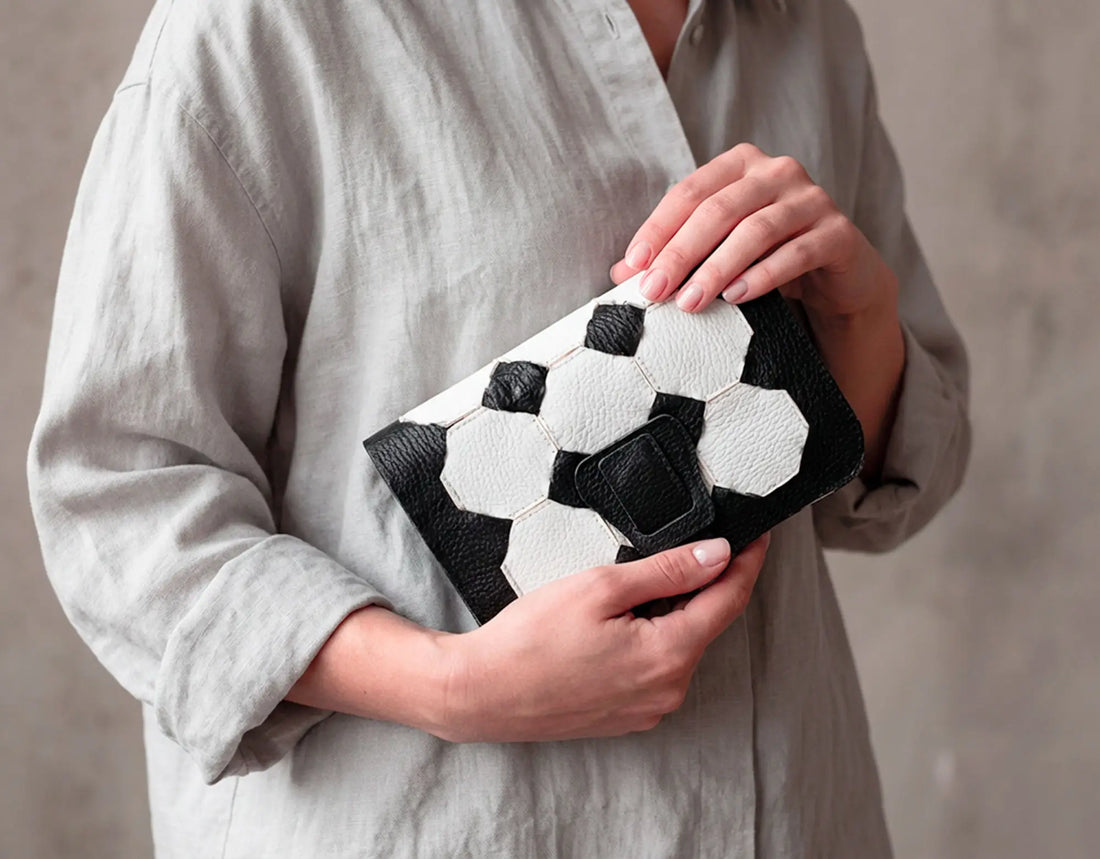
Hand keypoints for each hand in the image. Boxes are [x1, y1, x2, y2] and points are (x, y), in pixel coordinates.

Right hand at [434, 534, 769, 742]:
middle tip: (700, 542)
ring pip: (681, 646)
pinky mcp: (627, 716)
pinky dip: (655, 638)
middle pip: (706, 623)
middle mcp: (669, 689)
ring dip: (677, 612)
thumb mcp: (601, 587)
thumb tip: (718, 554)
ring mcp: (648, 708)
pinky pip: (657, 668)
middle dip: (708, 583)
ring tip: (646, 580)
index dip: (748, 562)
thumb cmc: (530, 639)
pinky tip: (623, 620)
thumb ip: (667, 571)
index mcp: (669, 655)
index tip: (757, 534)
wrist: (480, 693)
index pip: (729, 599)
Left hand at [609, 142, 894, 320]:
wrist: (837, 279)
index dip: (659, 228)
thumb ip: (674, 253)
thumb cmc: (768, 257)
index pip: (690, 191)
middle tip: (655, 290)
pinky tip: (736, 298)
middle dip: (681, 252)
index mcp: (741, 164)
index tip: (634, 264)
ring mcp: (812, 199)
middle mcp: (778, 171)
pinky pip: (796, 253)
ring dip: (717, 268)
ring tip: (691, 302)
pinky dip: (762, 276)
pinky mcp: (838, 233)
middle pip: (719, 209)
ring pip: (756, 230)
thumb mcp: (717, 252)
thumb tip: (621, 271)